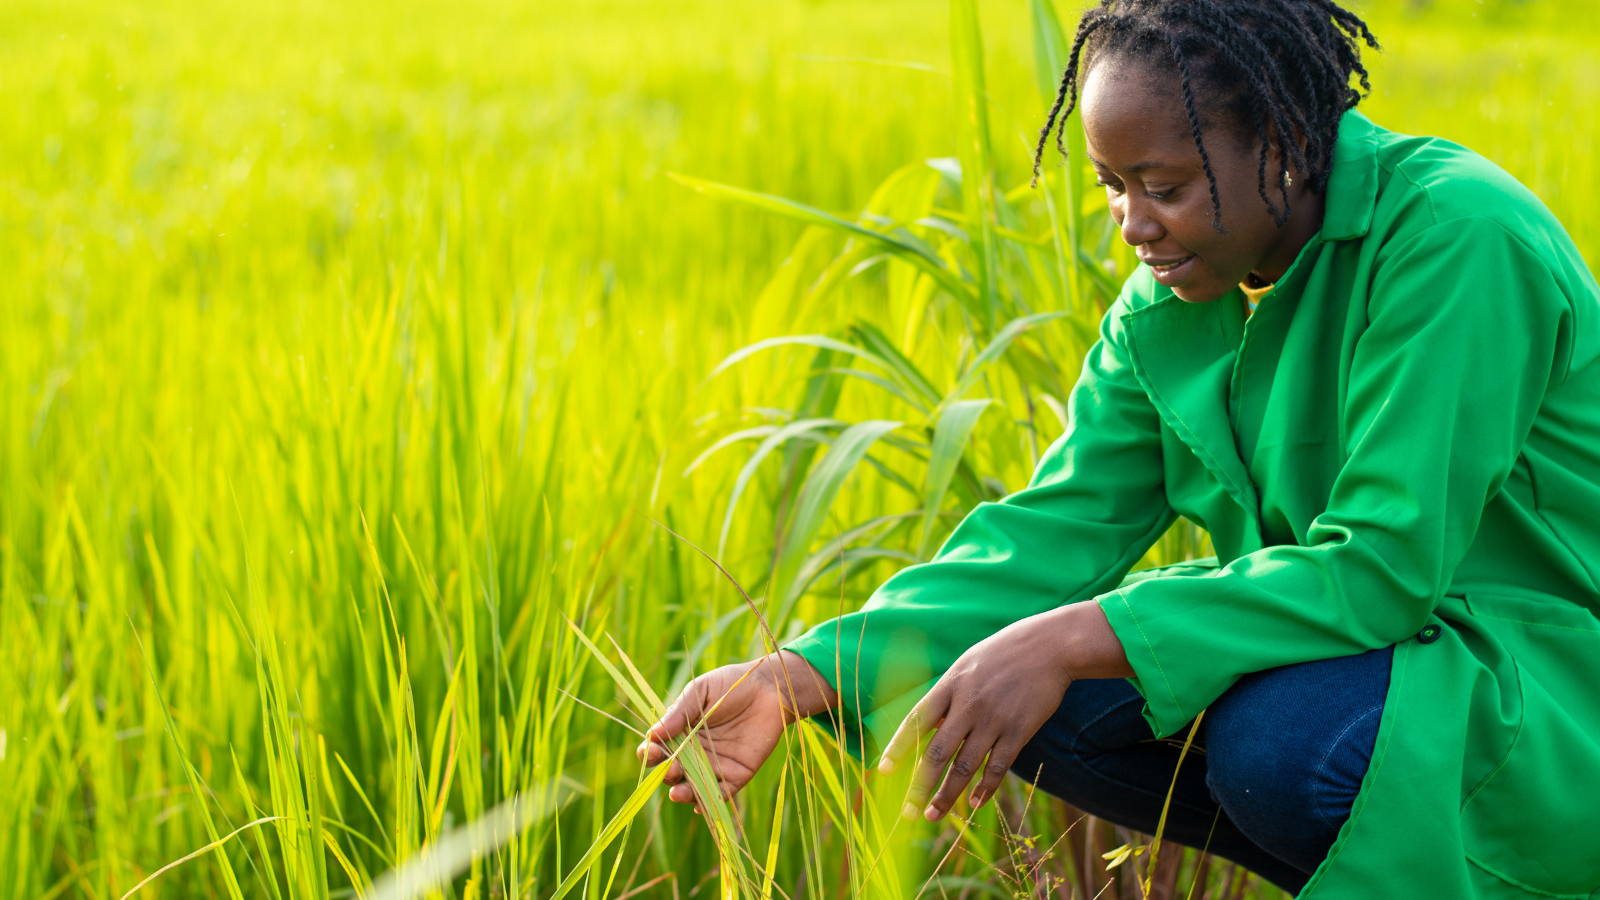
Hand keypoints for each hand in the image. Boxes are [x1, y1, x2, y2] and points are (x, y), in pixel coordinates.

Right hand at [639, 649, 837, 811]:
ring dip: (684, 793)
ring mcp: (714, 766)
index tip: (649, 752)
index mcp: (680, 734)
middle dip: (667, 774)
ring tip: (677, 792)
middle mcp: (694, 754)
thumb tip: (653, 734)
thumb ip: (680, 712)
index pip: (659, 749)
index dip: (651, 753)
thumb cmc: (731, 684)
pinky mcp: (737, 775)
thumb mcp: (701, 692)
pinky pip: (721, 794)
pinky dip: (711, 802)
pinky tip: (699, 806)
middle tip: (669, 769)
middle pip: (673, 772)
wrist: (769, 688)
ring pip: (694, 787)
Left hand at [877, 601, 1131, 821]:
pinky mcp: (1018, 731)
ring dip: (947, 795)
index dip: (898, 747)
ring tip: (934, 815)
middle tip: (909, 812)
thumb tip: (930, 724)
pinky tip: (973, 803)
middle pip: (937, 753)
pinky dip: (984, 788)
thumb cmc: (1005, 653)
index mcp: (950, 685)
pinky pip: (997, 767)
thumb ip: (948, 694)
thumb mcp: (968, 664)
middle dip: (920, 785)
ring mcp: (993, 720)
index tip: (882, 770)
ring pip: (964, 766)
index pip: (916, 721)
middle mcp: (968, 705)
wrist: (1050, 646)